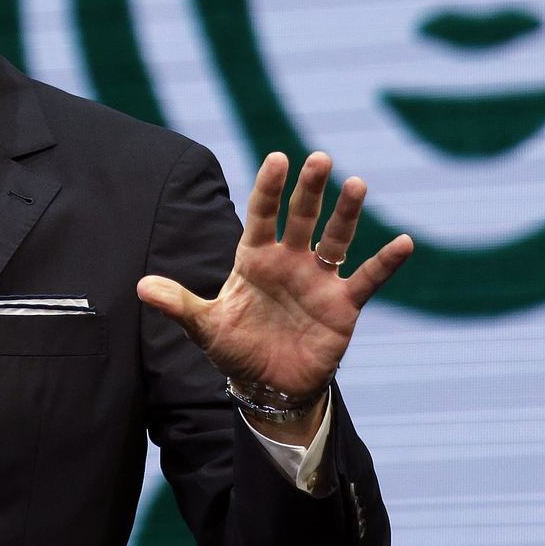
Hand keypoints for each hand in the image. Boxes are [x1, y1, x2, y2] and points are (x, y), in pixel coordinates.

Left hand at [137, 151, 413, 441]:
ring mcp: (318, 280)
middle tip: (320, 159)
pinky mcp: (343, 305)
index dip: (269, 188)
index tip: (276, 159)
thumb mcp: (205, 328)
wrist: (270, 386)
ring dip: (347, 212)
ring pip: (337, 238)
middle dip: (310, 189)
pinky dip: (385, 263)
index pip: (262, 214)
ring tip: (357, 184)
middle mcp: (290, 260)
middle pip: (303, 217)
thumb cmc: (236, 349)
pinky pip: (366, 279)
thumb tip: (140, 287)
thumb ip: (178, 304)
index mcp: (255, 258)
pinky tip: (404, 242)